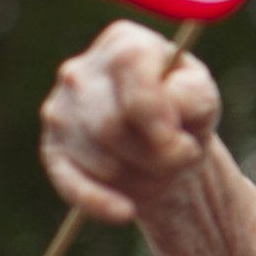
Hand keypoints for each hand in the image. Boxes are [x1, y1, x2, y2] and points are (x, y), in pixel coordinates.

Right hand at [40, 21, 222, 225]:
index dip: (159, 118)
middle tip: (180, 158)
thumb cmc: (184, 113)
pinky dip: (99, 201)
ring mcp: (59, 110)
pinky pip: (69, 181)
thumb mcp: (203, 98)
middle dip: (154, 154)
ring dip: (140, 176)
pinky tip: (125, 211)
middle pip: (110, 125)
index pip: (130, 77)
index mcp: (123, 43)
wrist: (166, 146)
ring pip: (97, 157)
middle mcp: (81, 70)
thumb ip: (194, 94)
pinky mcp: (52, 149)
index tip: (183, 142)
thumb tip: (168, 99)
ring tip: (161, 167)